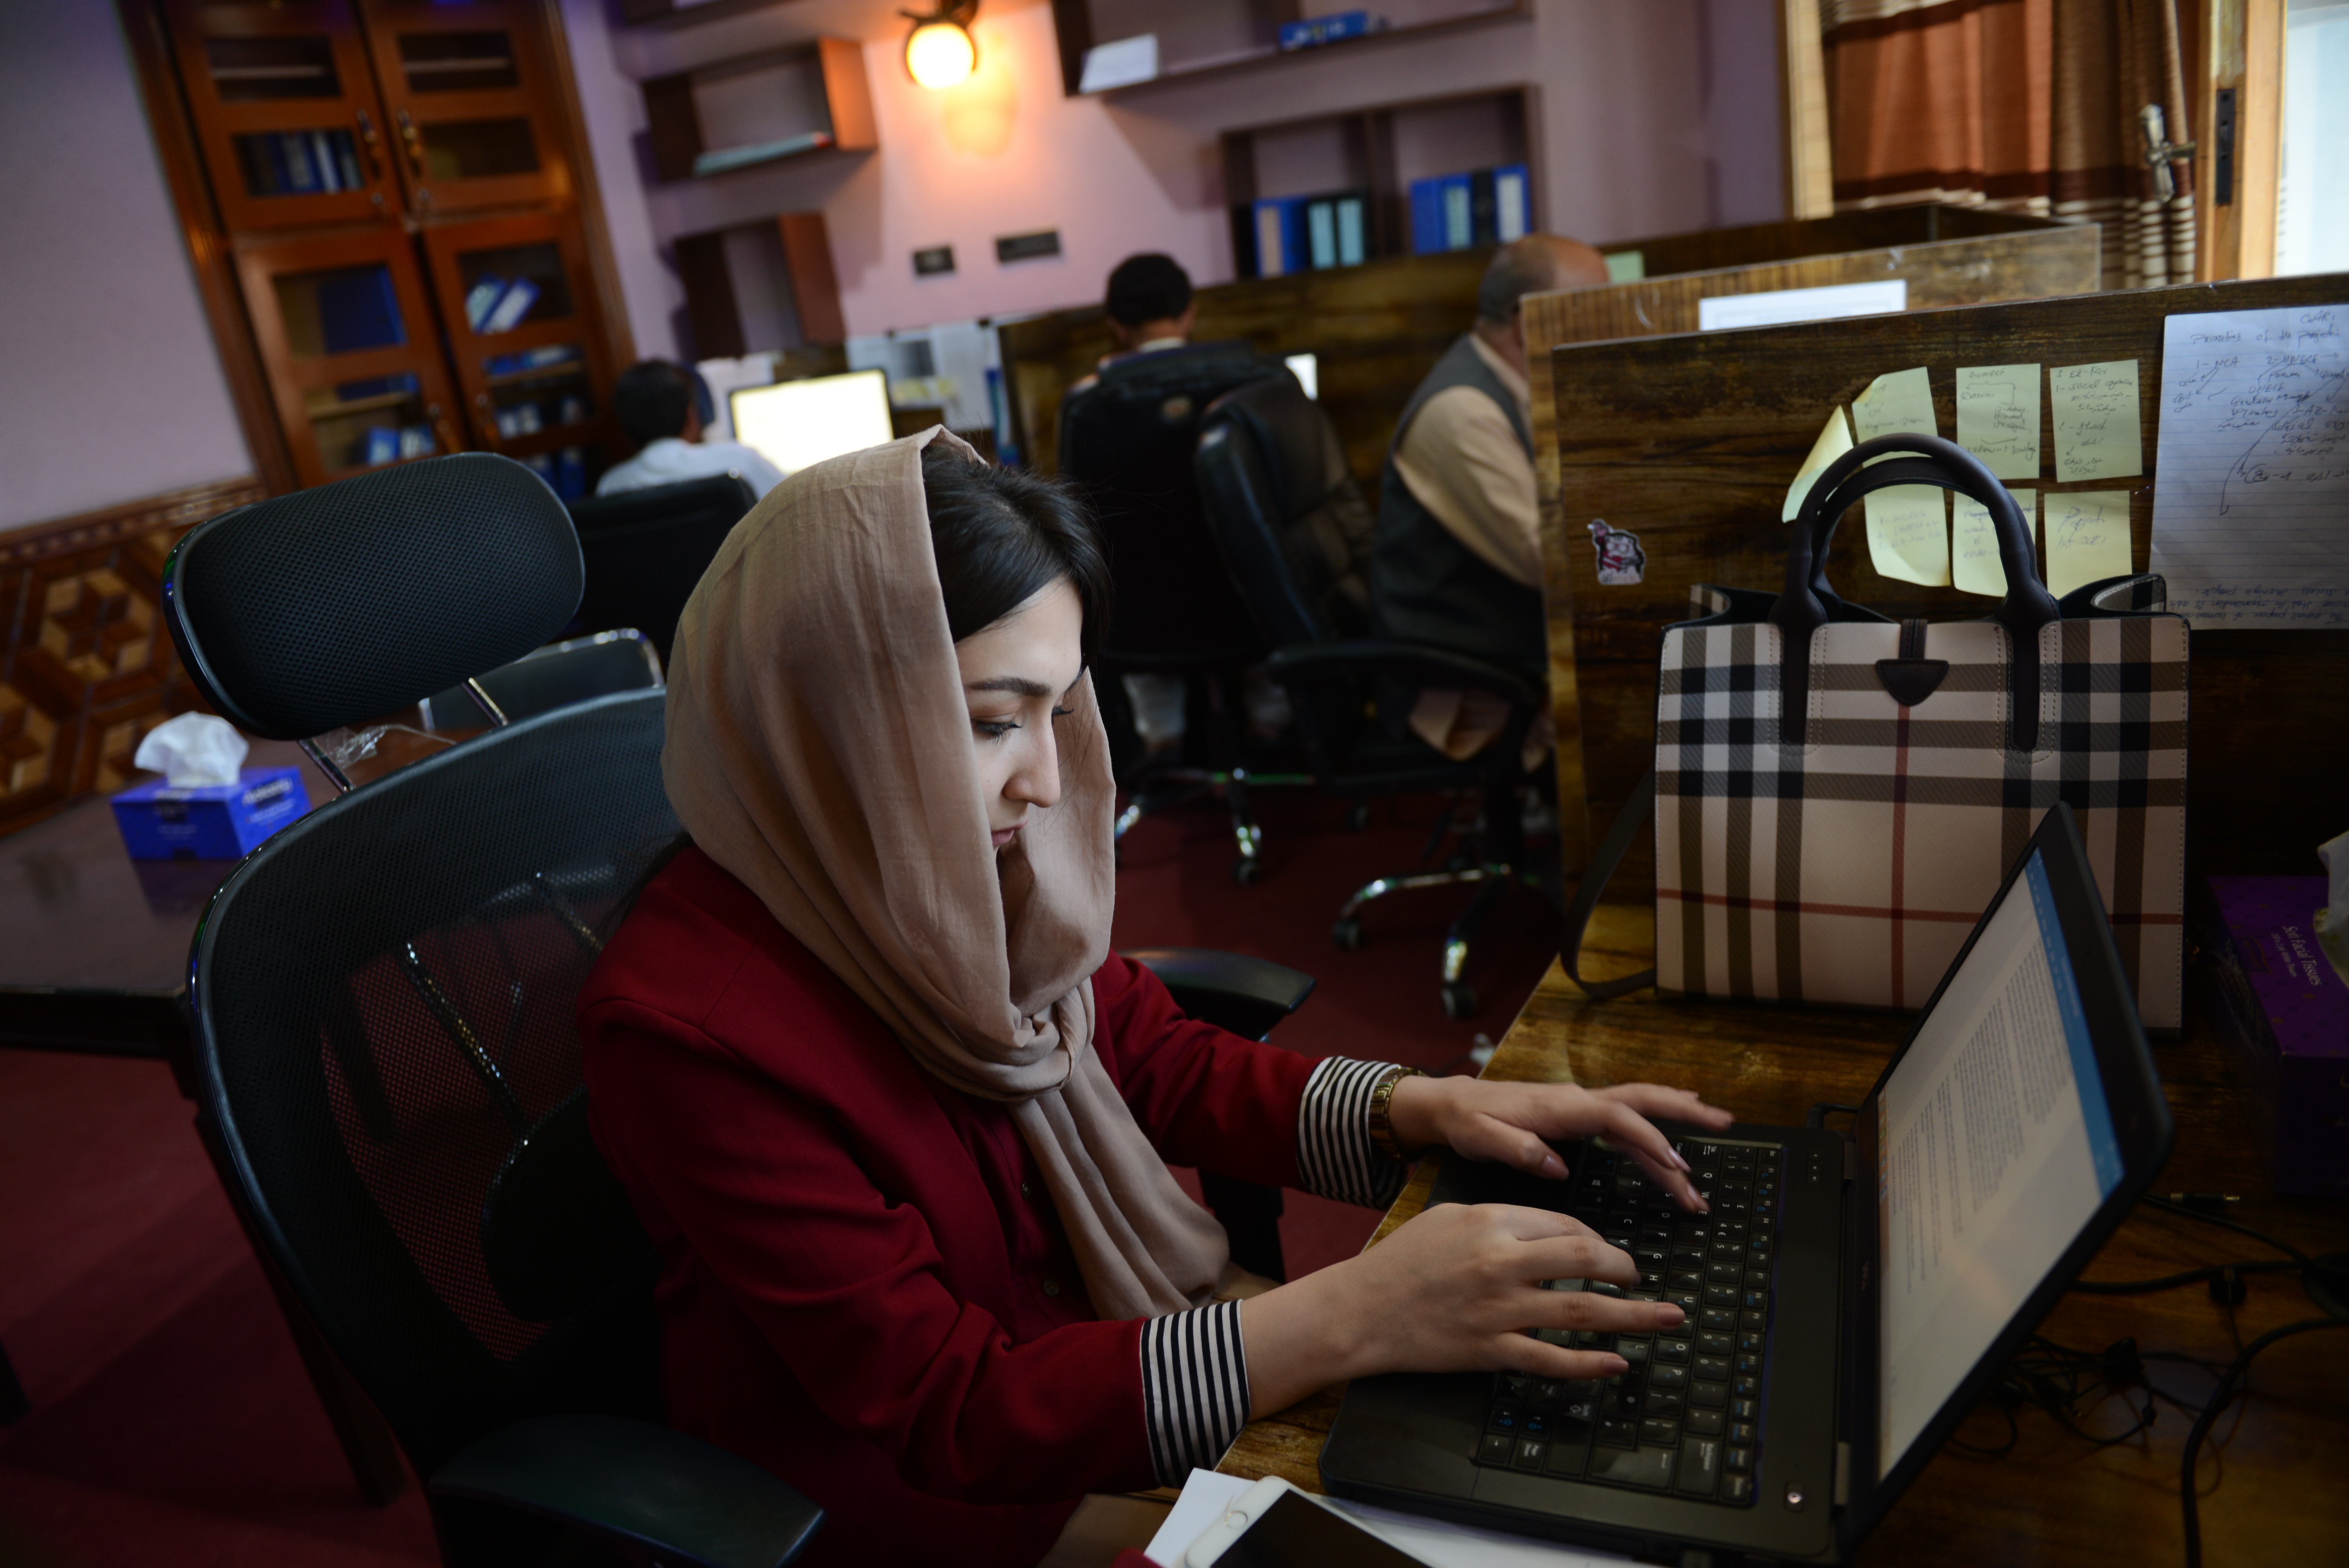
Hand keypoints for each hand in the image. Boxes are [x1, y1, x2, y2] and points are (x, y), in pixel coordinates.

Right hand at [1238, 1203, 1684, 1413]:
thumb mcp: (1450, 1217)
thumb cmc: (1401, 1261)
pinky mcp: (1490, 1350)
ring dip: (1632, 1315)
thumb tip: (1551, 1230)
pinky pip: (1551, 1359)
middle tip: (1643, 1277)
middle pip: (1586, 1259)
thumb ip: (1502, 1219)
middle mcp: (1501, 1263)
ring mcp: (1499, 1310)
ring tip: (1666, 1318)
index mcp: (1492, 1222)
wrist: (1361, 1309)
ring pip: (1581, 1310)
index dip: (1597, 1237)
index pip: (1566, 1224)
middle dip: (1626, 1268)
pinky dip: (1588, 1364)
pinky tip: (1617, 1363)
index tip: (1609, 1251)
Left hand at [1386, 1076, 1732, 1211]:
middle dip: (1683, 1112)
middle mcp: (1578, 1101)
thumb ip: (1519, 1151)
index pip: (1615, 1117)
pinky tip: (1675, 1138)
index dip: (1648, 1138)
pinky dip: (1654, 1130)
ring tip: (1717, 1133)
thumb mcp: (1483, 1138)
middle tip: (1724, 1123)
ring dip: (1676, 1126)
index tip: (1676, 1162)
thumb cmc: (1468, 1122)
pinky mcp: (1580, 1119)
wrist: (1453, 1104)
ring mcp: (1582, 1108)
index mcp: (1561, 1106)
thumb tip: (1556, 1166)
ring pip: (1639, 1113)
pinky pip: (1626, 1122)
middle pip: (1641, 1101)